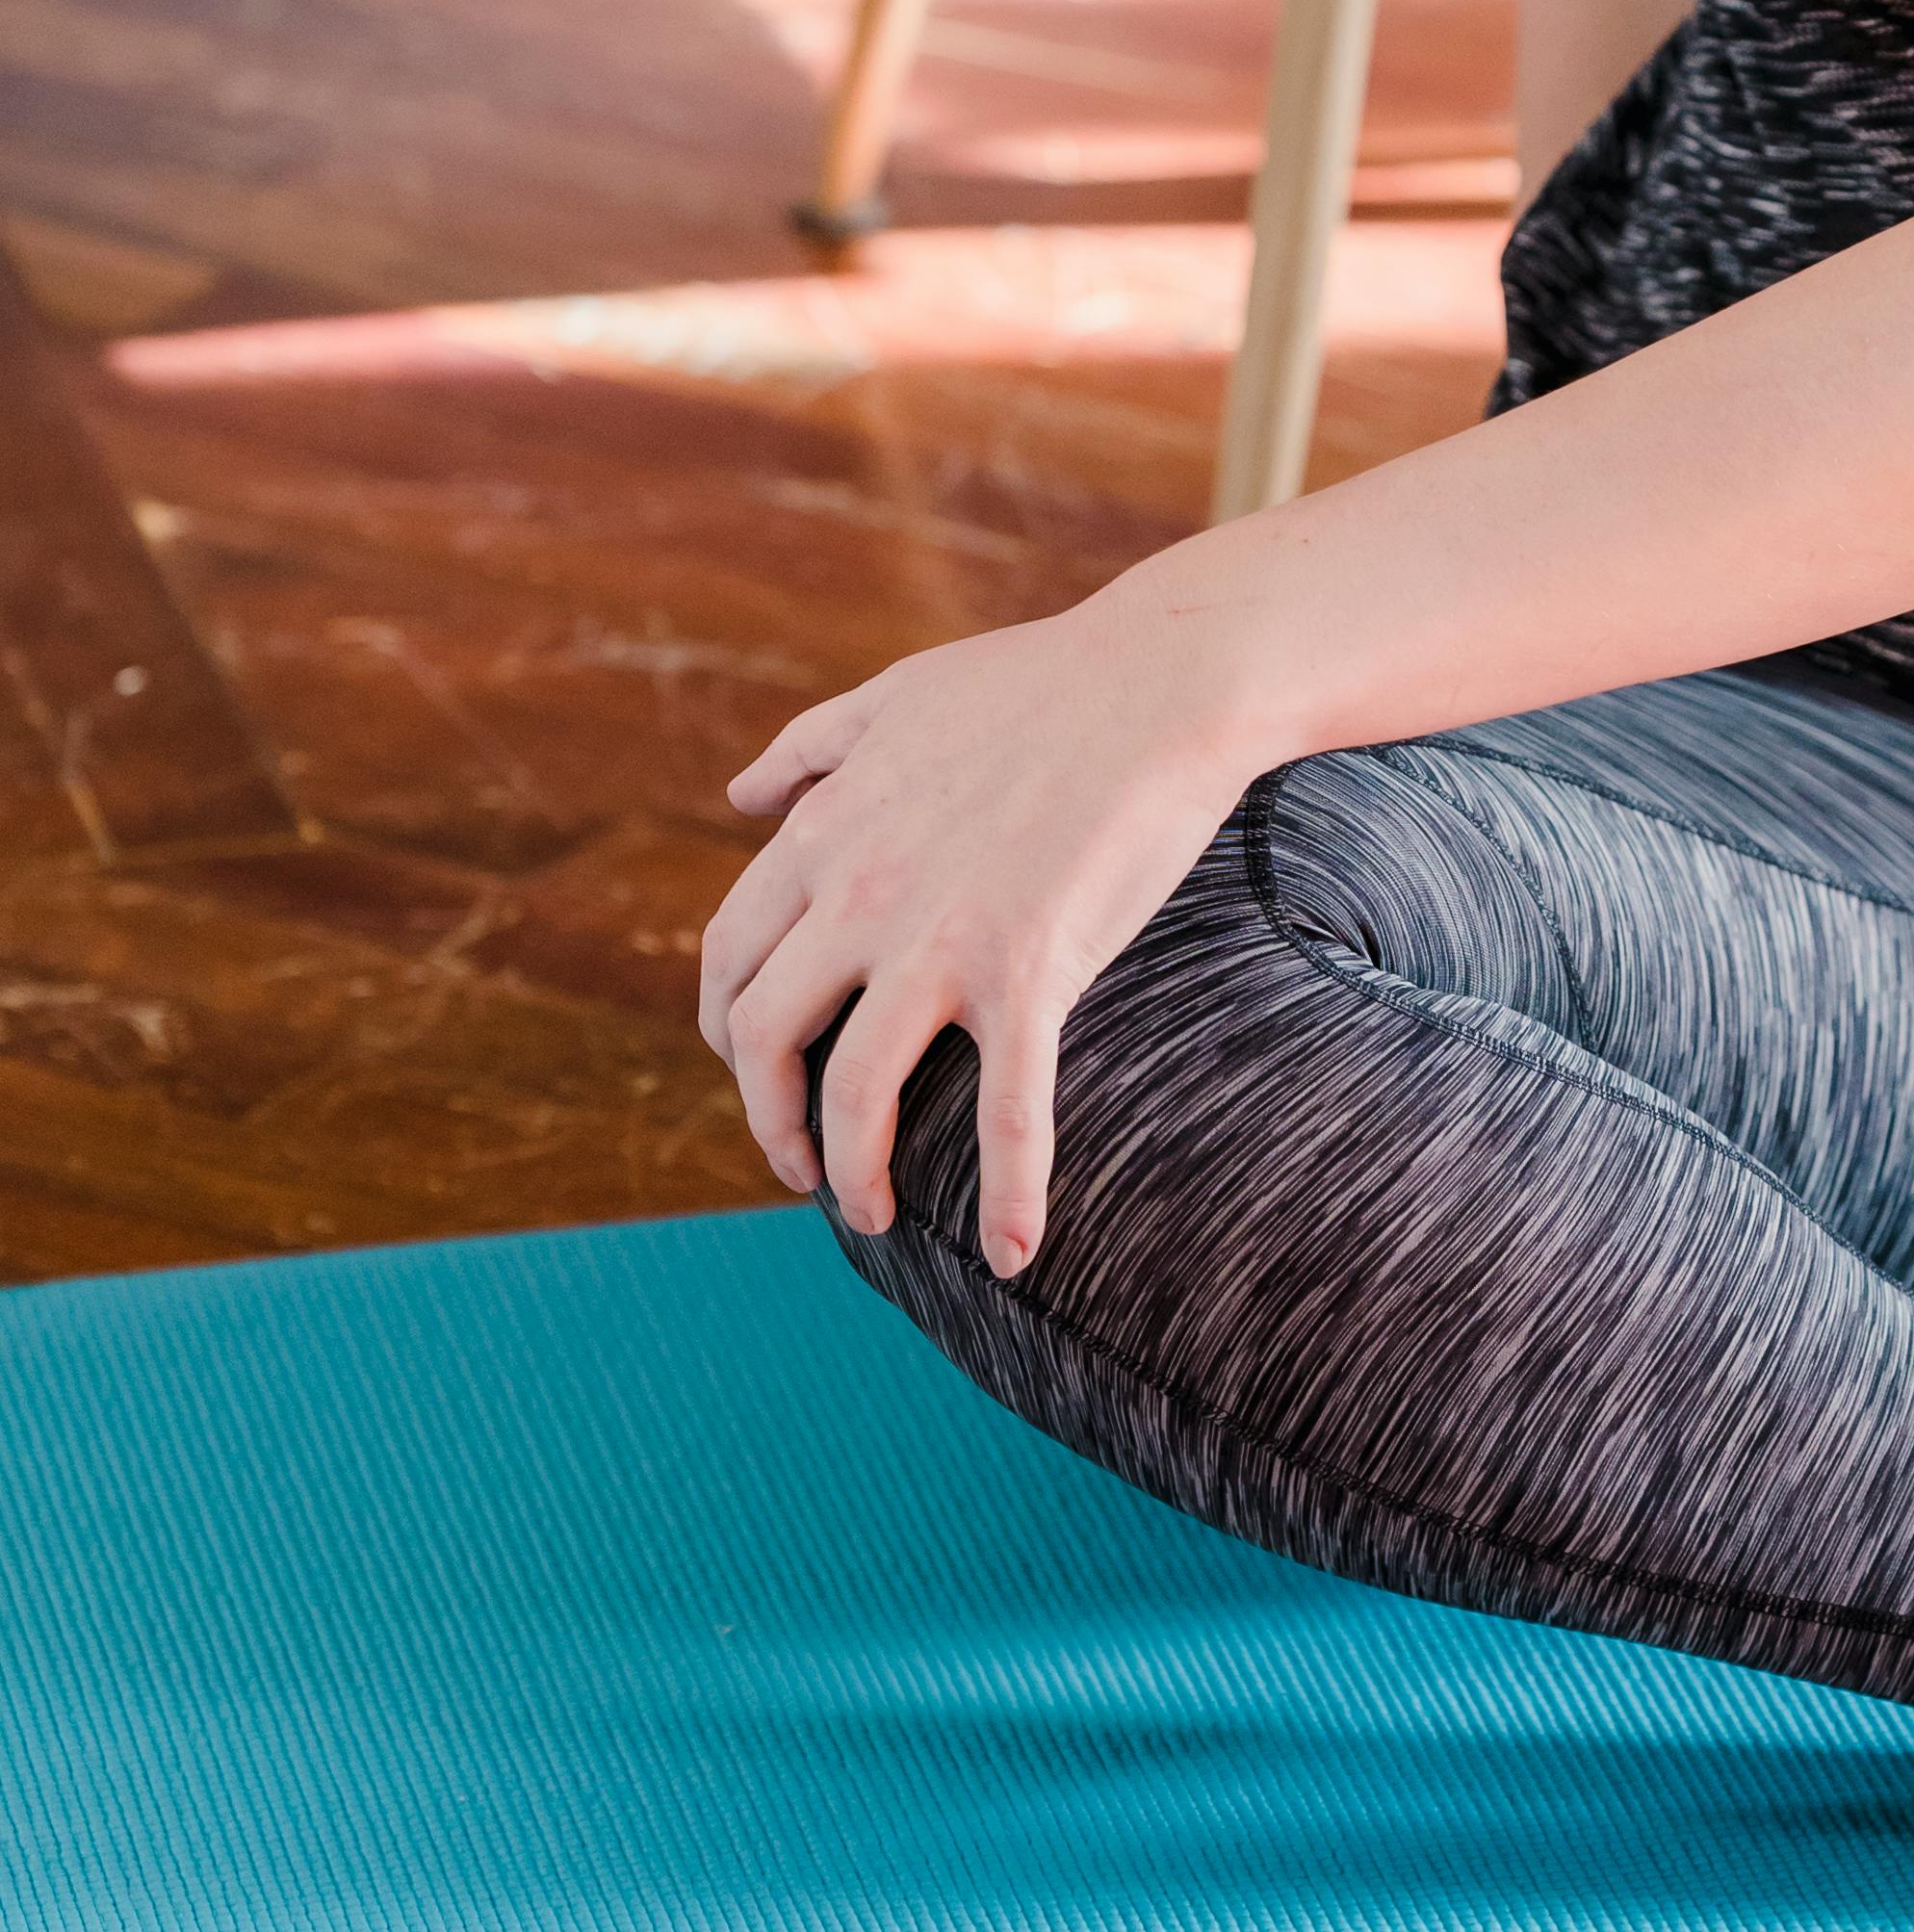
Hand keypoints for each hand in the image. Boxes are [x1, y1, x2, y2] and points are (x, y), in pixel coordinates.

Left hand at [695, 567, 1276, 1274]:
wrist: (1165, 677)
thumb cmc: (1042, 680)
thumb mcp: (895, 696)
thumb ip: (808, 748)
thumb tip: (740, 795)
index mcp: (823, 832)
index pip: (731, 957)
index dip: (729, 1029)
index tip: (757, 1068)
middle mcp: (857, 894)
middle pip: (763, 1037)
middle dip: (768, 1118)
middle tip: (799, 1161)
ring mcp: (938, 939)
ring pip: (854, 1093)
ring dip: (851, 1172)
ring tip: (871, 1213)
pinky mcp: (1029, 971)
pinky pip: (1004, 1113)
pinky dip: (1006, 1196)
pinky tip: (1014, 1254)